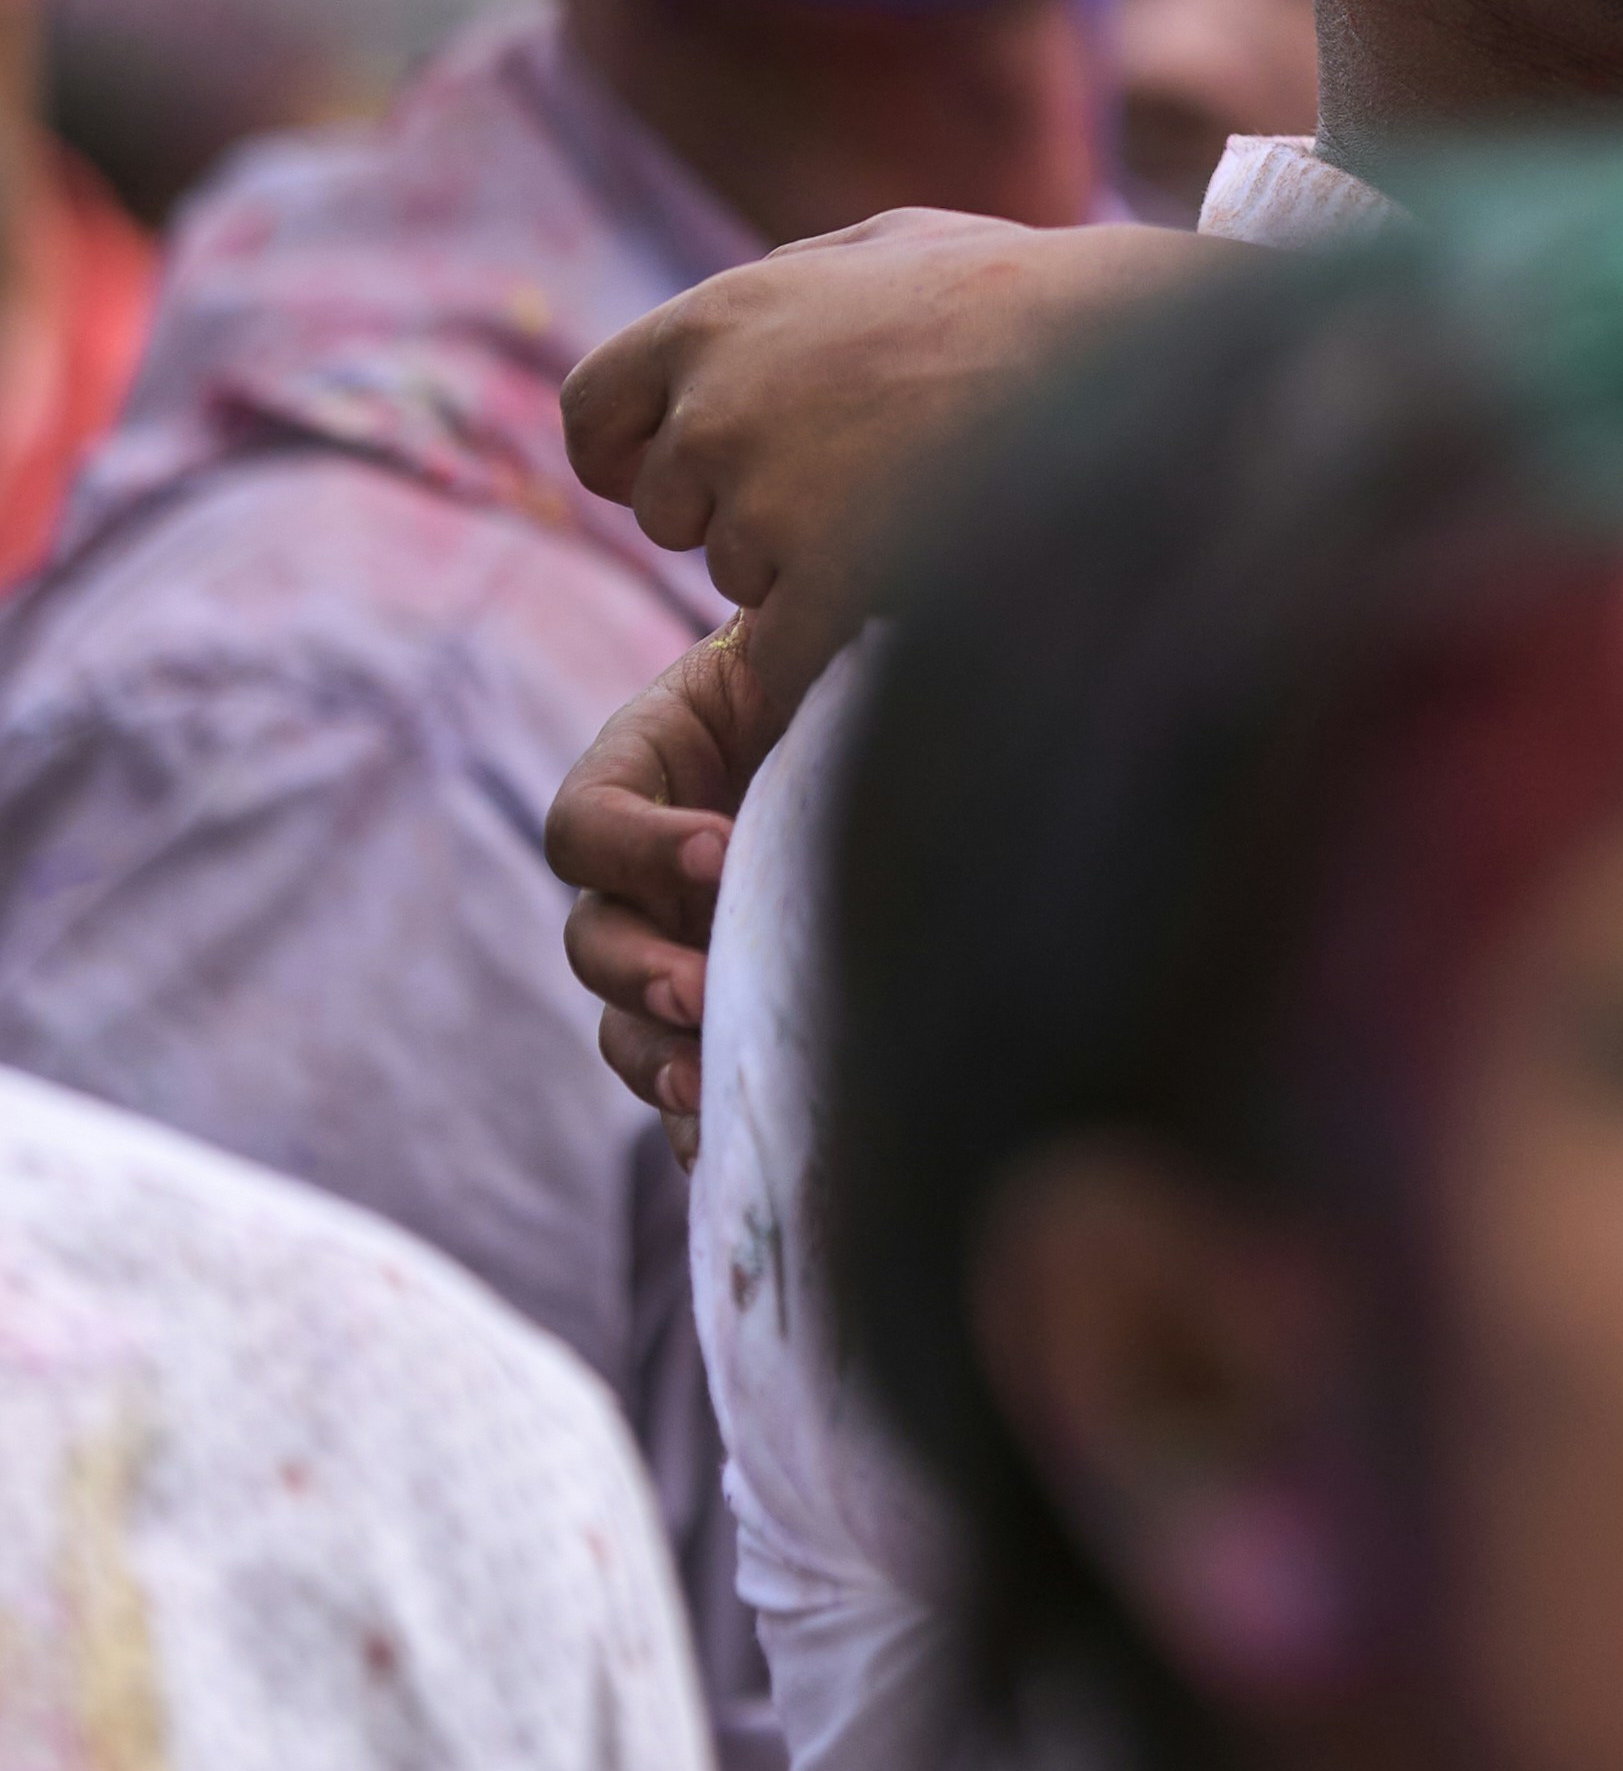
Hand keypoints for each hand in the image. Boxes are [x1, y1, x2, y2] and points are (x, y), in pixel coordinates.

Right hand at [548, 619, 789, 1169]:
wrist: (886, 711)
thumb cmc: (837, 659)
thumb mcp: (804, 640)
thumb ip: (791, 644)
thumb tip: (802, 616)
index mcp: (639, 768)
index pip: (588, 822)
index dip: (638, 844)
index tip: (721, 848)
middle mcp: (636, 871)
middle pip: (593, 939)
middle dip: (642, 971)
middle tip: (702, 986)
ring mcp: (666, 942)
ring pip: (621, 1021)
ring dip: (656, 1057)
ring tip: (702, 1086)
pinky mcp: (707, 1002)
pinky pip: (674, 1074)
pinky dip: (689, 1120)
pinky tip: (720, 1154)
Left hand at [564, 205, 1181, 710]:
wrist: (1137, 363)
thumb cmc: (1029, 298)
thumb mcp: (898, 245)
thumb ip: (798, 282)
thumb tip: (750, 310)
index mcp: (725, 316)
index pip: (592, 406)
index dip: (630, 450)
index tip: (681, 472)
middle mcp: (719, 411)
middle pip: (670, 511)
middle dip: (741, 511)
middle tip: (858, 488)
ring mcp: (766, 504)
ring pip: (740, 582)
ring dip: (805, 571)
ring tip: (922, 515)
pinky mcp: (822, 590)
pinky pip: (786, 656)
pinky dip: (837, 648)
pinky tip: (915, 600)